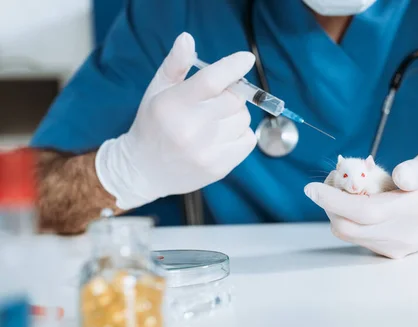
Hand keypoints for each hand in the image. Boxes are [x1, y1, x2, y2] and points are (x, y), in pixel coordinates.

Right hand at [95, 32, 256, 209]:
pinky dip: (240, 134)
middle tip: (216, 100)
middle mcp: (191, 129)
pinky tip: (222, 137)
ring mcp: (207, 151)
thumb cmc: (153, 125)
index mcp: (173, 105)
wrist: (143, 171)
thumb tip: (187, 38)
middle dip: (231, 94)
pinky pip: (248, 140)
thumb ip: (175, 64)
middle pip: (234, 99)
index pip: (211, 80)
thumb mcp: (157, 91)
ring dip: (235, 115)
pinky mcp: (220, 167)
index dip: (233, 67)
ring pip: (244, 119)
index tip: (245, 58)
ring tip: (214, 122)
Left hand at [304, 152, 417, 258]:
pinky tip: (358, 203)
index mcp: (415, 210)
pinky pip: (356, 238)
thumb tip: (399, 176)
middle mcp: (402, 235)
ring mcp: (394, 248)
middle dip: (329, 203)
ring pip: (349, 234)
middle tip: (331, 180)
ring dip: (336, 211)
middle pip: (349, 227)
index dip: (334, 200)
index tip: (312, 189)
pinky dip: (348, 219)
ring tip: (345, 188)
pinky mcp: (388, 254)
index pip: (365, 211)